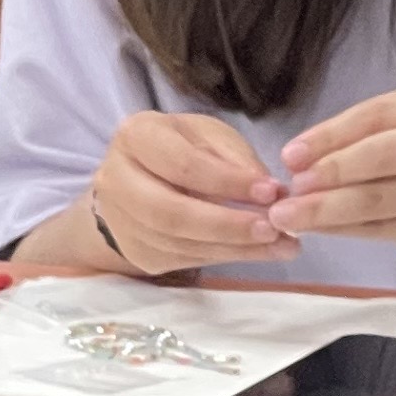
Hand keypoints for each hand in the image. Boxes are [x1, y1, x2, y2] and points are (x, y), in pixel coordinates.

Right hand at [78, 111, 296, 278]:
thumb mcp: (208, 136)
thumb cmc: (180, 147)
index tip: (272, 192)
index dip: (228, 183)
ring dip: (234, 248)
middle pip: (173, 214)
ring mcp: (121, 223)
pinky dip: (224, 257)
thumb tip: (272, 195)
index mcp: (135, 137)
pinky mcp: (135, 253)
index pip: (183, 166)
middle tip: (273, 230)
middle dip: (228, 225)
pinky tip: (257, 252)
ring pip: (179, 244)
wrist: (137, 180)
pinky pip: (183, 260)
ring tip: (279, 245)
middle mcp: (116, 181)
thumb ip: (237, 161)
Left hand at [266, 84, 395, 271]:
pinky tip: (319, 230)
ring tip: (289, 215)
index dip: (331, 134)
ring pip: (379, 198)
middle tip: (287, 188)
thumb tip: (306, 158)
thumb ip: (384, 134)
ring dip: (327, 209)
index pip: (380, 115)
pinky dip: (347, 230)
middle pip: (380, 155)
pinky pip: (385, 228)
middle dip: (327, 173)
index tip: (291, 153)